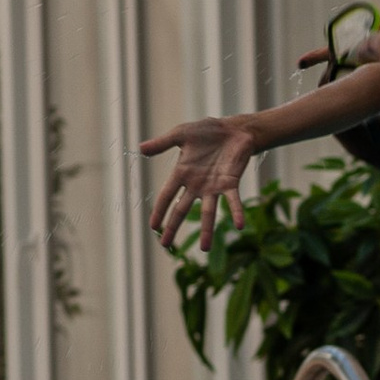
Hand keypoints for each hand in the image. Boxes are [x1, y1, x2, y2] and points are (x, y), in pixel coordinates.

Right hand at [141, 115, 259, 259]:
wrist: (232, 130)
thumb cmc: (206, 132)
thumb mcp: (181, 134)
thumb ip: (162, 143)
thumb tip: (140, 148)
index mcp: (182, 174)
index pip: (167, 196)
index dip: (160, 210)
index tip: (153, 226)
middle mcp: (196, 185)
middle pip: (182, 210)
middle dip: (173, 227)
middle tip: (166, 245)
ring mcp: (214, 187)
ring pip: (209, 212)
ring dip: (208, 230)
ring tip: (205, 249)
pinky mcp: (231, 184)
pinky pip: (233, 201)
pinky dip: (236, 212)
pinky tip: (239, 225)